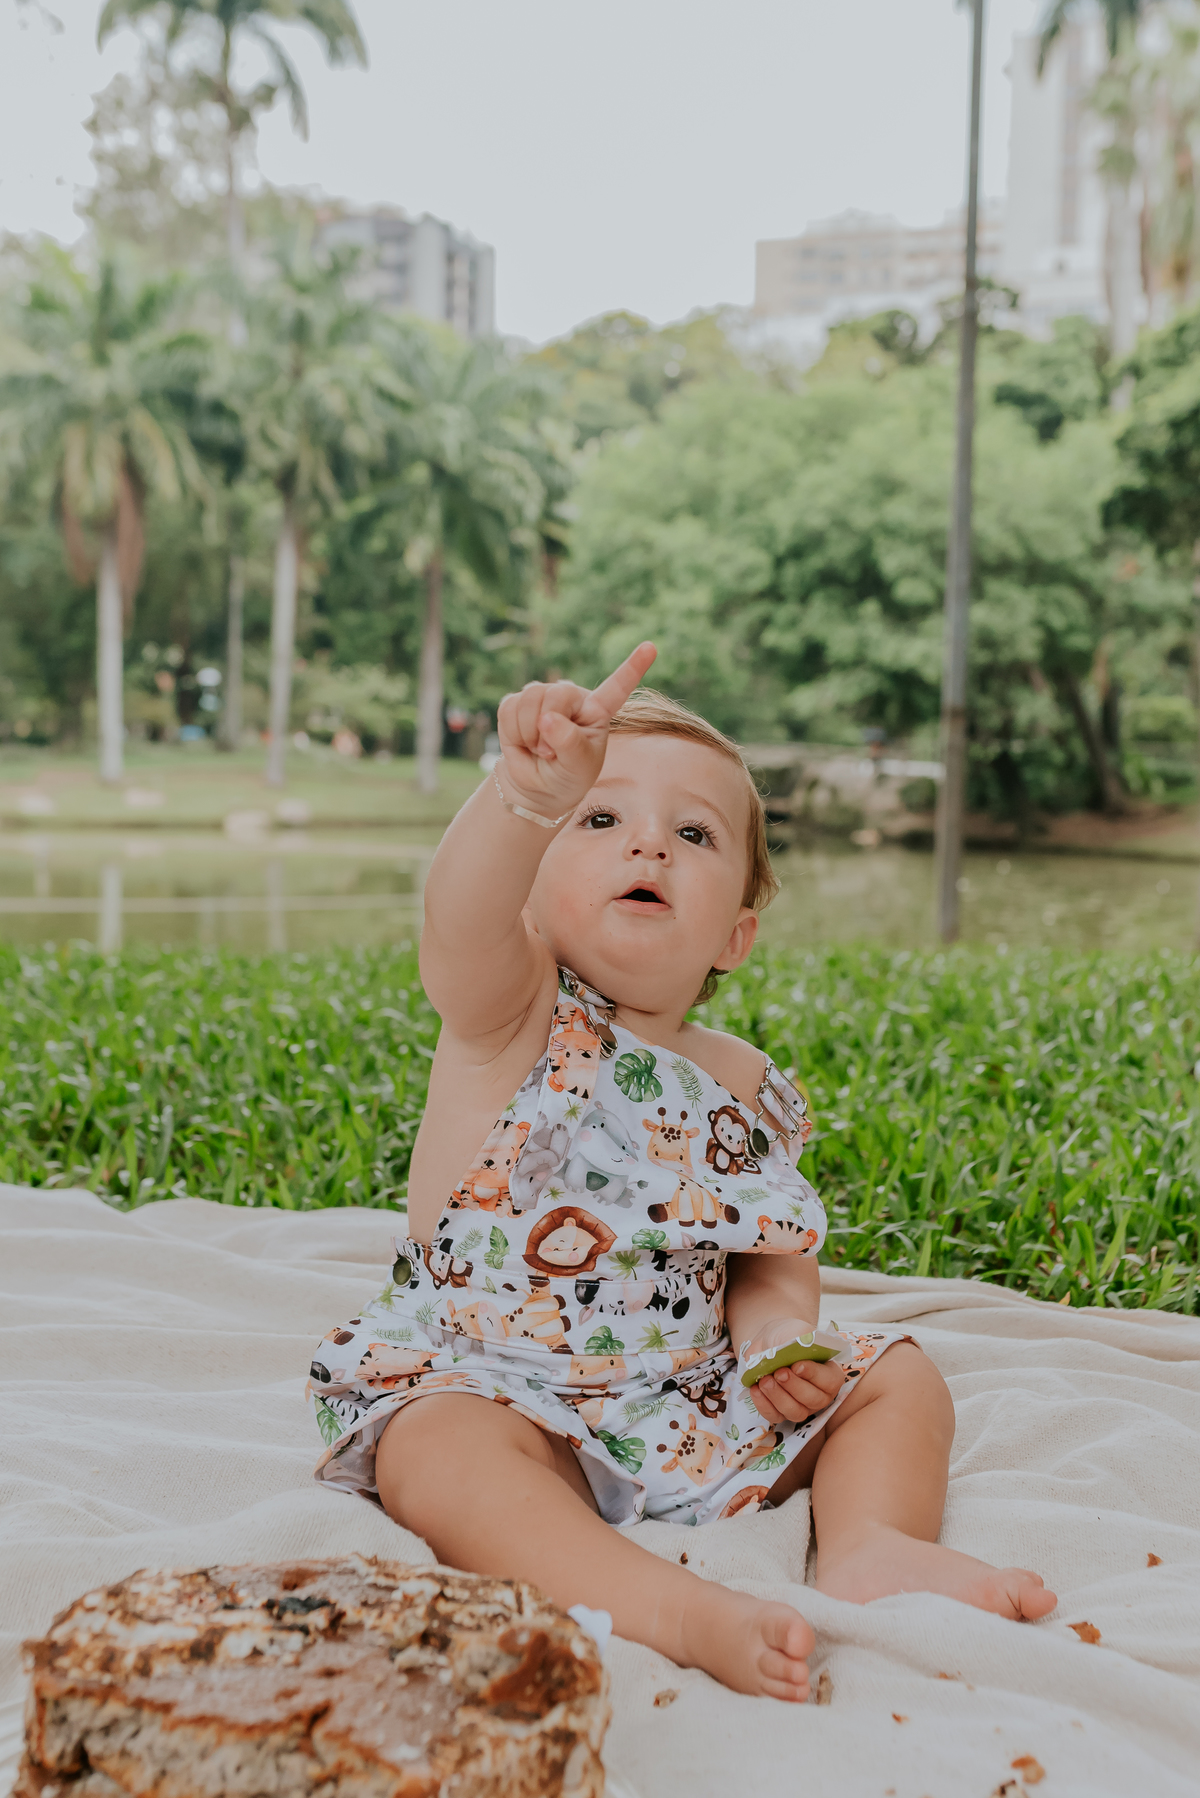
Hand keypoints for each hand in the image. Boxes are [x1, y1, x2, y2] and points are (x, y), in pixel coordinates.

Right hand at [496, 643, 656, 816]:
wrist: (539, 785)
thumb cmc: (568, 775)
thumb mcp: (578, 766)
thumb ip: (569, 743)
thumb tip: (547, 718)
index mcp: (598, 710)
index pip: (617, 686)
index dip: (632, 667)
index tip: (651, 647)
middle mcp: (572, 697)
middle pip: (556, 694)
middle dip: (547, 727)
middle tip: (549, 753)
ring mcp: (544, 696)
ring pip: (529, 698)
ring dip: (529, 733)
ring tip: (539, 749)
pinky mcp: (517, 702)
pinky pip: (509, 708)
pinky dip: (512, 733)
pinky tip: (523, 743)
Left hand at [742, 1317, 846, 1426]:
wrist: (767, 1343)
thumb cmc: (787, 1336)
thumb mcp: (796, 1331)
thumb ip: (801, 1341)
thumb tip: (797, 1350)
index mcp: (829, 1373)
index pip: (829, 1381)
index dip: (813, 1375)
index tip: (796, 1365)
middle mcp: (819, 1394)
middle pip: (813, 1400)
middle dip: (794, 1386)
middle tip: (779, 1372)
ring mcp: (801, 1406)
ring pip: (795, 1412)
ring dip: (778, 1396)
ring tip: (765, 1380)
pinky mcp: (780, 1412)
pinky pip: (774, 1416)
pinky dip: (763, 1404)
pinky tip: (756, 1388)